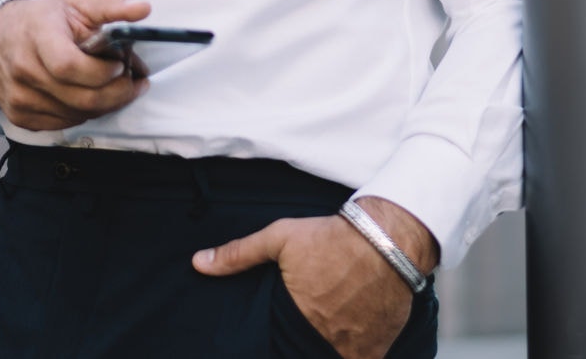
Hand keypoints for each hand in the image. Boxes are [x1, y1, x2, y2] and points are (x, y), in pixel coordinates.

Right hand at [0, 0, 151, 130]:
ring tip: (114, 86)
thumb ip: (112, 5)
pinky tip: (90, 95)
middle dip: (116, 94)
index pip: (70, 66)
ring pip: (76, 114)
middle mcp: (23, 69)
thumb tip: (143, 8)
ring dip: (104, 104)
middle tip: (133, 82)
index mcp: (38, 36)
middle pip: (79, 98)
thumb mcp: (77, 3)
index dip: (102, 72)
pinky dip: (84, 113)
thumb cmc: (42, 19)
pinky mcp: (18, 115)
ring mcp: (18, 96)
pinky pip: (63, 124)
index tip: (120, 65)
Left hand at [192, 197, 436, 358]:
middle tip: (307, 330)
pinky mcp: (376, 348)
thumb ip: (239, 254)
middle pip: (304, 353)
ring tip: (327, 333)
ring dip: (328, 351)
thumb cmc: (332, 237)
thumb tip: (198, 263)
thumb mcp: (280, 237)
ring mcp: (351, 348)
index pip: (278, 348)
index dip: (277, 346)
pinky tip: (348, 342)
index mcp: (295, 319)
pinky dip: (352, 356)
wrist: (386, 239)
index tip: (280, 338)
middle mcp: (322, 340)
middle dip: (301, 347)